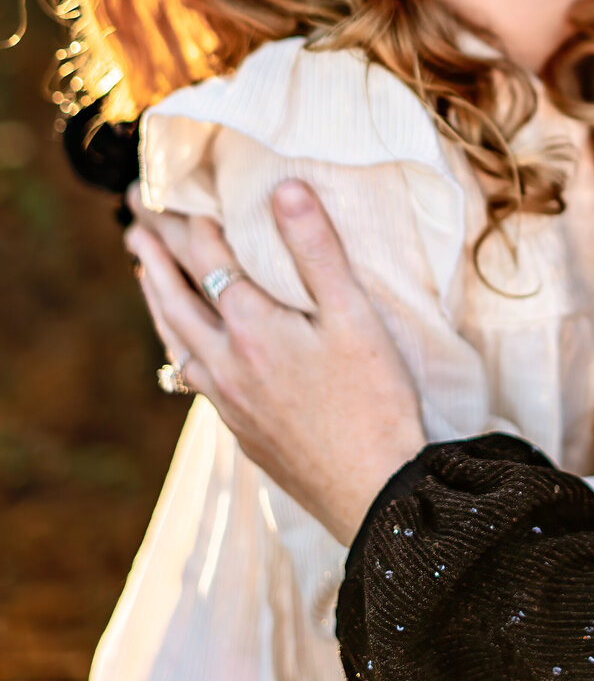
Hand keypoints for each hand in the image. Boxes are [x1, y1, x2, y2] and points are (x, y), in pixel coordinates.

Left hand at [126, 181, 426, 544]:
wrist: (373, 492)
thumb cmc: (373, 400)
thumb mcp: (355, 315)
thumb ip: (317, 249)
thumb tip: (284, 188)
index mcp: (253, 327)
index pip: (211, 259)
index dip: (192, 221)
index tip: (174, 191)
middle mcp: (227, 361)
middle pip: (176, 297)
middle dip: (154, 255)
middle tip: (133, 220)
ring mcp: (229, 399)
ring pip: (176, 339)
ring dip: (157, 299)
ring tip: (142, 273)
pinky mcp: (240, 428)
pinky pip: (191, 374)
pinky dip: (177, 343)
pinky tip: (185, 347)